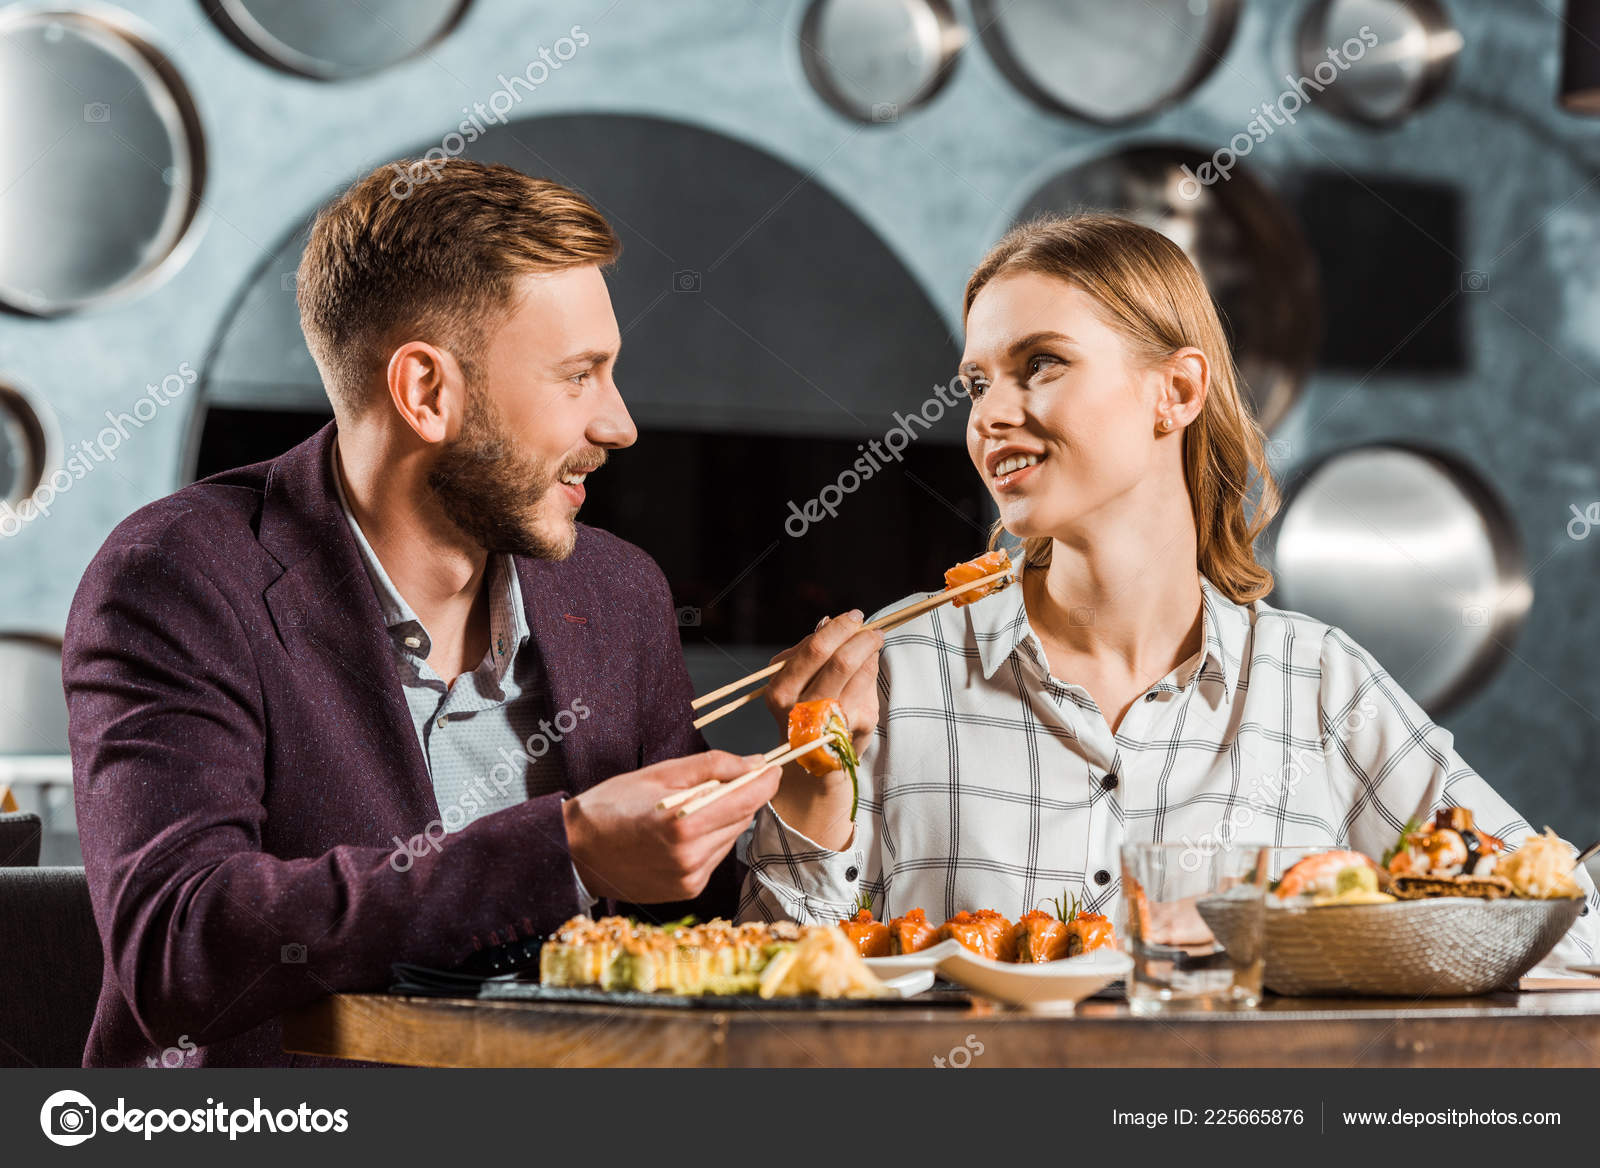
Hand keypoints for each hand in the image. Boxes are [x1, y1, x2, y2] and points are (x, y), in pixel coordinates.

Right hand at [561, 751, 778, 902]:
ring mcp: (691, 878)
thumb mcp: (661, 773)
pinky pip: (716, 856)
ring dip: (725, 818)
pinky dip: (710, 840)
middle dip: (742, 795)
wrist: (576, 850)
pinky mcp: (689, 890)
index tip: (772, 767)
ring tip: (693, 806)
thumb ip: (712, 766)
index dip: (766, 780)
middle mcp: (692, 856)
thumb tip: (753, 763)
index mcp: (684, 822)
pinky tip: (685, 831)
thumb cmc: (612, 805)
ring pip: (732, 837)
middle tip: (729, 778)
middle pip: (743, 817)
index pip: (747, 798)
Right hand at [764, 609, 883, 754]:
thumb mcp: (801, 682)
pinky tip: (868, 669)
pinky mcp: (849, 729)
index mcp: (780, 689)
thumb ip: (812, 654)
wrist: (815, 765)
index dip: (838, 628)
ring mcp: (826, 720)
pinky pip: (867, 688)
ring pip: (856, 671)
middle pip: (836, 659)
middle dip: (860, 637)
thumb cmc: (809, 714)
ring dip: (871, 650)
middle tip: (873, 628)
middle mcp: (798, 707)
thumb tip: (827, 621)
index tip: (854, 617)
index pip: (814, 648)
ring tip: (875, 642)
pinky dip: (871, 671)